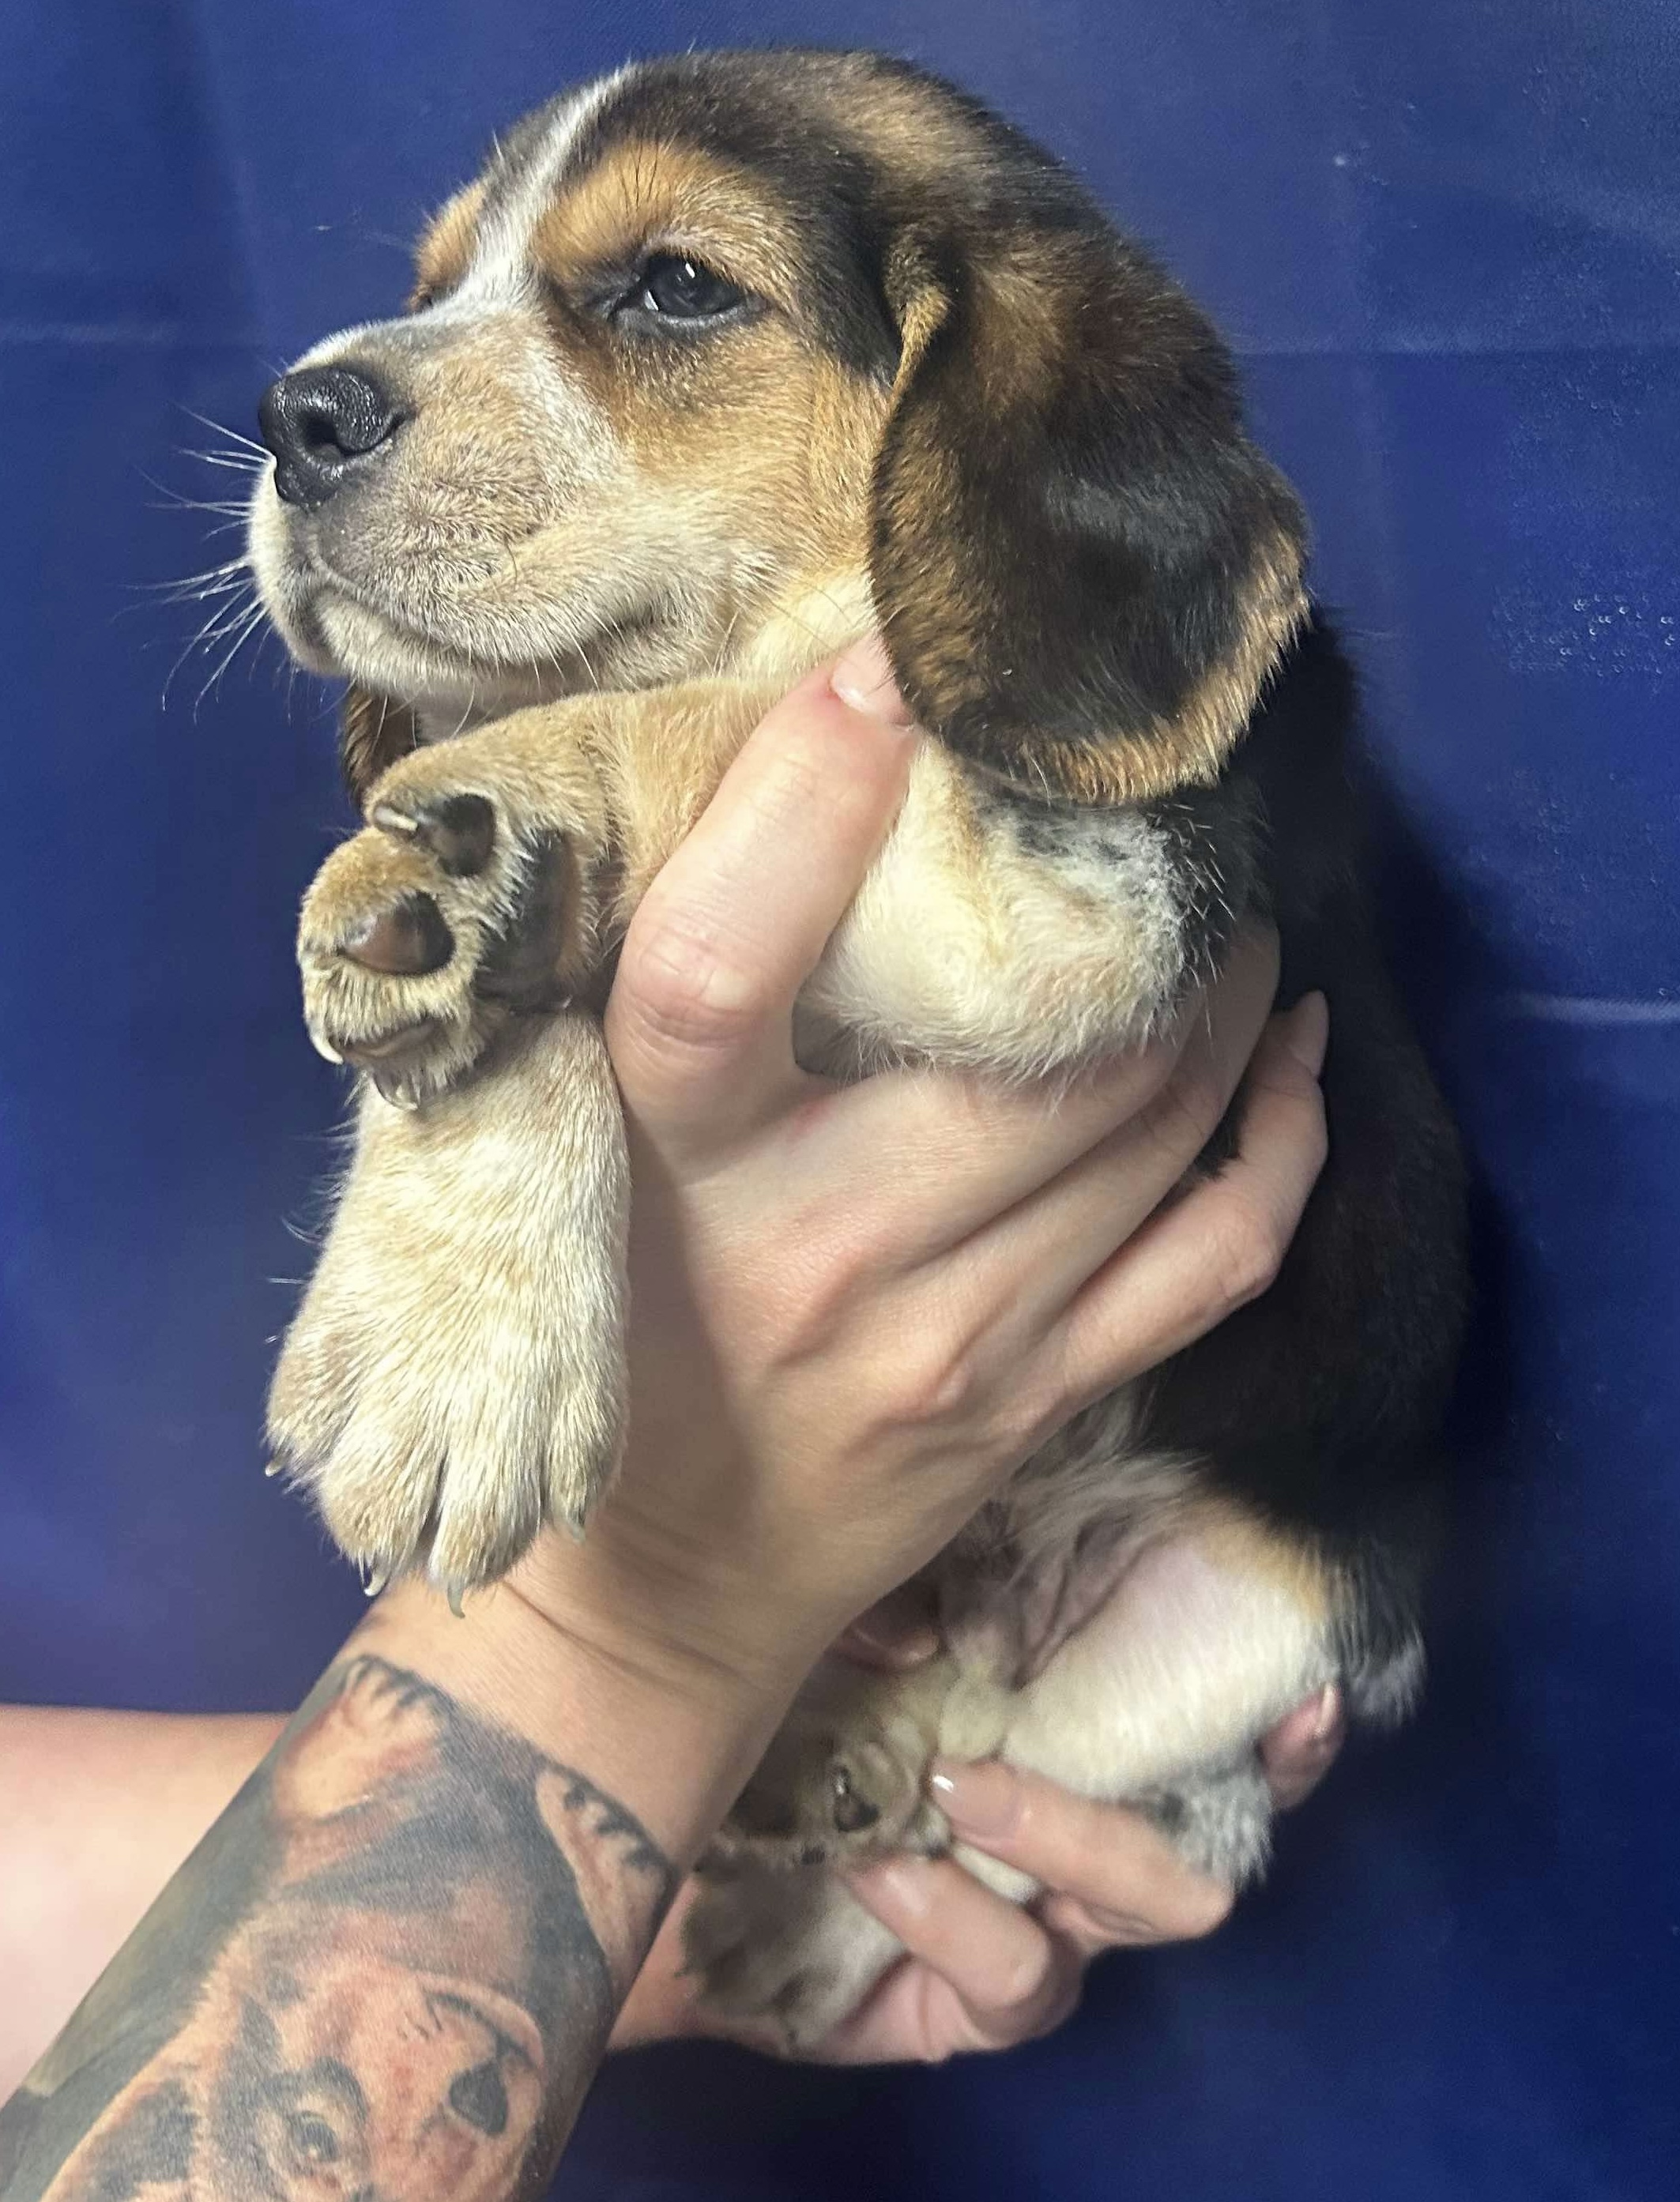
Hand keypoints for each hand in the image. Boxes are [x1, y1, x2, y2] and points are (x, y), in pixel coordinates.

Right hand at [512, 638, 1330, 1704]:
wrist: (649, 1593)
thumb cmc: (605, 1336)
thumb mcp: (571, 1158)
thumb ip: (649, 1007)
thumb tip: (771, 796)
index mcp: (668, 1170)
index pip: (714, 968)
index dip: (799, 806)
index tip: (883, 677)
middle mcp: (818, 1250)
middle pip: (1034, 1047)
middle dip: (1128, 909)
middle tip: (1158, 821)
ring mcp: (953, 1337)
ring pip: (1150, 1132)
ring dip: (1223, 1003)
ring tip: (1232, 926)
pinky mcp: (1038, 1402)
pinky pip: (1212, 1257)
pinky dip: (1281, 1145)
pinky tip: (1292, 1067)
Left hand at [611, 1685, 1344, 2060]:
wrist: (679, 1837)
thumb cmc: (790, 1713)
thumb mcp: (859, 1633)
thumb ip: (922, 1603)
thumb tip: (944, 1631)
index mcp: (1085, 1741)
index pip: (1222, 1739)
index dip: (1287, 1734)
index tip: (1302, 1690)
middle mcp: (1091, 1843)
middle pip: (1206, 1845)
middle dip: (1142, 1793)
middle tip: (1007, 1754)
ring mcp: (1051, 1929)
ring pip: (1143, 1910)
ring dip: (1052, 1837)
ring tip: (944, 1787)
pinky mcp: (986, 2002)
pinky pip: (1018, 1973)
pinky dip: (948, 1910)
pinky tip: (873, 1862)